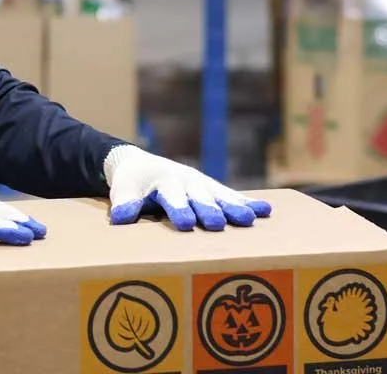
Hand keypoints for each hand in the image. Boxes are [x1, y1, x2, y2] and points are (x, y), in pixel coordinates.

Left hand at [103, 145, 271, 231]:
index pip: (171, 196)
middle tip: (218, 224)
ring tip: (250, 219)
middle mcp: (185, 180)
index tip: (186, 223)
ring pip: (220, 195)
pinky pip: (231, 195)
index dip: (179, 209)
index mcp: (163, 181)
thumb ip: (124, 204)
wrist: (140, 163)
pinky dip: (248, 202)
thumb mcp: (124, 191)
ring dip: (234, 207)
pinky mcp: (212, 188)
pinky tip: (266, 211)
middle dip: (209, 210)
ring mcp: (201, 184)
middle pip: (199, 197)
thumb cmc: (132, 183)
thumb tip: (120, 219)